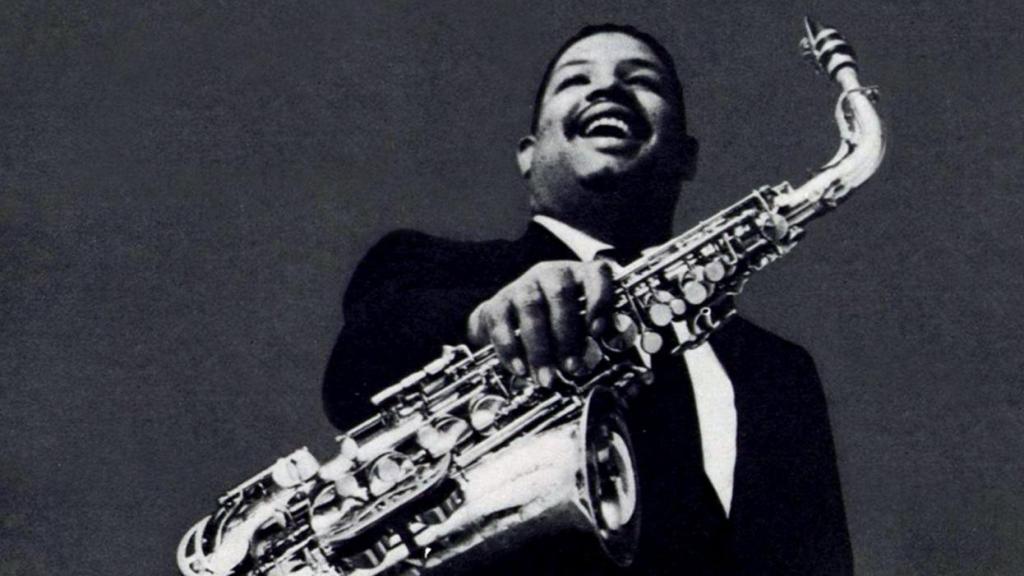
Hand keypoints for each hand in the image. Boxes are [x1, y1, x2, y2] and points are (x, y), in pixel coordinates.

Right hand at [467, 260, 614, 385]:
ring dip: (540, 348)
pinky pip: (501, 324)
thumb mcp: (583, 325)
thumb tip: (607, 350)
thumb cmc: (560, 326)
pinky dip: (511, 349)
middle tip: (571, 368)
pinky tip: (521, 370)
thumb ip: (599, 335)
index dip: (600, 301)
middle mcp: (551, 274)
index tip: (597, 331)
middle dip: (567, 336)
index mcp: (581, 275)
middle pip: (560, 296)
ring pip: (531, 309)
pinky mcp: (497, 303)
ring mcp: (522, 285)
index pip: (596, 274)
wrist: (514, 322)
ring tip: (547, 378)